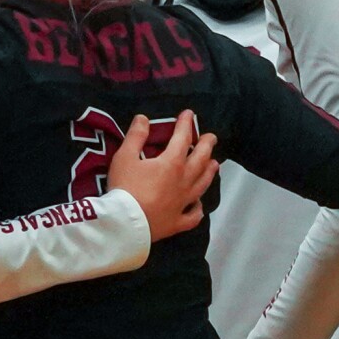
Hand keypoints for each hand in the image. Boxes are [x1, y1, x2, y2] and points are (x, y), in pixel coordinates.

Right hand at [106, 110, 218, 240]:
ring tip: (214, 164)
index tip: (188, 114)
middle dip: (206, 146)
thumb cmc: (124, 188)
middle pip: (200, 160)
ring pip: (202, 185)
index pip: (182, 138)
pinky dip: (198, 209)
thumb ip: (136, 136)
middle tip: (211, 138)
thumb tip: (143, 118)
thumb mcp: (124, 157)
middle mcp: (183, 181)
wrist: (125, 224)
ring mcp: (183, 203)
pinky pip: (193, 216)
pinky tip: (198, 204)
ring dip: (209, 173)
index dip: (185, 124)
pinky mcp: (177, 222)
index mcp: (172, 163)